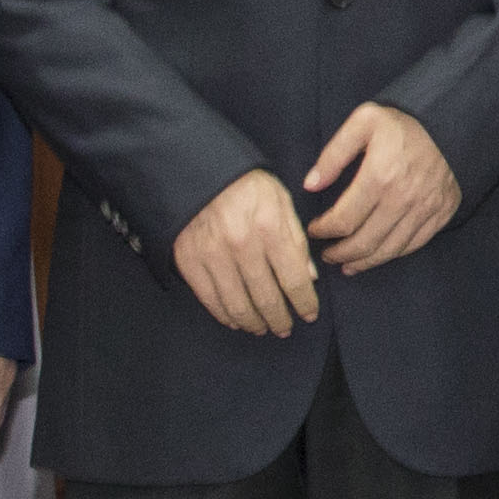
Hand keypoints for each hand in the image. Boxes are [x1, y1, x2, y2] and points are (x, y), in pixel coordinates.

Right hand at [173, 172, 317, 336]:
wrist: (197, 171)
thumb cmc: (246, 185)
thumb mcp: (281, 201)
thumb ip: (296, 240)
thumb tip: (309, 277)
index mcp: (269, 228)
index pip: (294, 280)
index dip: (304, 303)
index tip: (309, 314)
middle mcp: (241, 245)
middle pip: (266, 298)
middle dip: (280, 319)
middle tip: (285, 328)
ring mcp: (212, 255)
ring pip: (237, 305)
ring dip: (254, 323)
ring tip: (263, 328)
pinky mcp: (189, 261)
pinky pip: (210, 299)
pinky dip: (225, 316)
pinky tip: (236, 321)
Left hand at [302, 102, 463, 274]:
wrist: (450, 124)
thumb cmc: (402, 123)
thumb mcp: (363, 122)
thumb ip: (334, 154)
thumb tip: (310, 184)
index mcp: (379, 176)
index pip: (344, 219)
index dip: (324, 230)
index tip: (314, 229)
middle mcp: (403, 199)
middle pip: (364, 242)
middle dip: (339, 253)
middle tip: (327, 255)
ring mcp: (424, 210)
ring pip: (388, 250)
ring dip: (363, 262)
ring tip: (347, 264)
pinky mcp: (440, 214)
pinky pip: (413, 245)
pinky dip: (391, 255)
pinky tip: (377, 256)